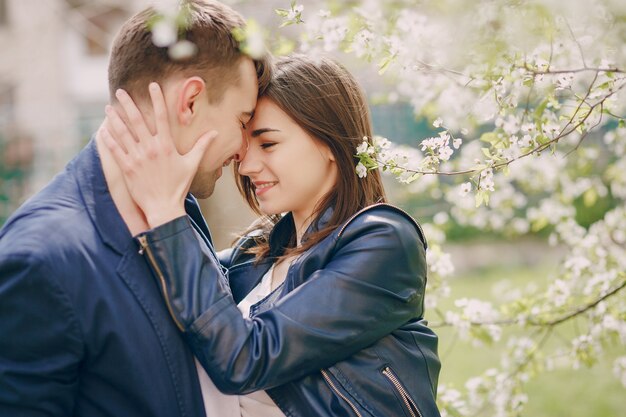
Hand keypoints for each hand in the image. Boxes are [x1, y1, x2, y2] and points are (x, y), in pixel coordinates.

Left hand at [102, 82, 216, 227]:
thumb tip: (215, 133)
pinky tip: (103, 129)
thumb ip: (202, 146)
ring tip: (108, 107)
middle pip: (137, 120)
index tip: (152, 85)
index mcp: (166, 145)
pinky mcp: (127, 168)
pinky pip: (115, 150)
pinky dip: (108, 139)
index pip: (161, 116)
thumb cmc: (179, 186)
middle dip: (127, 104)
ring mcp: (137, 158)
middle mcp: (150, 148)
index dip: (156, 99)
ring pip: (123, 133)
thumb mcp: (191, 164)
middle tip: (120, 91)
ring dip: (114, 118)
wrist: (164, 207)